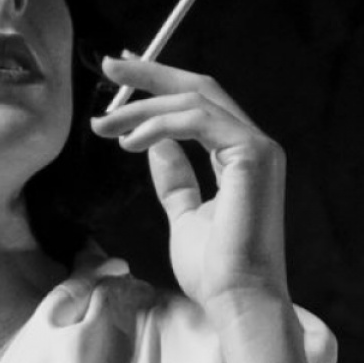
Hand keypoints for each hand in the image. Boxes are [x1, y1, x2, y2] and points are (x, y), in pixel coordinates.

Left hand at [90, 56, 290, 320]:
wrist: (236, 298)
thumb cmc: (214, 268)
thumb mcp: (185, 213)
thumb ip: (175, 177)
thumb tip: (154, 144)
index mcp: (240, 156)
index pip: (200, 103)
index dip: (161, 83)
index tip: (122, 74)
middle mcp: (254, 145)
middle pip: (200, 88)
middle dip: (151, 73)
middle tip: (110, 64)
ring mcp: (258, 147)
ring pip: (194, 100)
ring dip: (142, 107)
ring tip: (105, 125)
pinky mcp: (254, 154)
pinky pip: (197, 121)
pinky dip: (159, 124)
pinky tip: (131, 141)